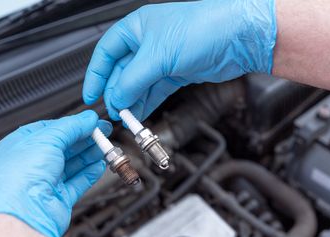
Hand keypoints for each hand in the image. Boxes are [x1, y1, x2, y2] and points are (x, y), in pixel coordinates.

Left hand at [0, 111, 111, 236]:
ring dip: (89, 156)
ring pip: (71, 165)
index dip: (73, 125)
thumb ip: (71, 127)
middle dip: (84, 140)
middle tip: (103, 134)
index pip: (51, 130)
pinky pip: (76, 184)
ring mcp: (44, 183)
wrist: (22, 214)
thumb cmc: (20, 177)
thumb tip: (87, 118)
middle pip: (63, 148)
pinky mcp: (56, 199)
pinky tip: (98, 166)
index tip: (91, 122)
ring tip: (105, 148)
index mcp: (20, 145)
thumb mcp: (47, 139)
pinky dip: (88, 174)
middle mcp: (31, 164)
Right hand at [83, 0, 275, 120]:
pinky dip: (146, 102)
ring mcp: (163, 58)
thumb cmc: (203, 27)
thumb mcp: (158, 55)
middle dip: (116, 92)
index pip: (106, 52)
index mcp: (137, 28)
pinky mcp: (177, 72)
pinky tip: (140, 113)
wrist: (238, 37)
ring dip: (131, 100)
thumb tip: (116, 98)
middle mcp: (148, 42)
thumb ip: (132, 80)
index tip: (90, 94)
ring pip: (138, 84)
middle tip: (113, 110)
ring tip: (125, 116)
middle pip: (121, 71)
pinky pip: (155, 91)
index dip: (96, 74)